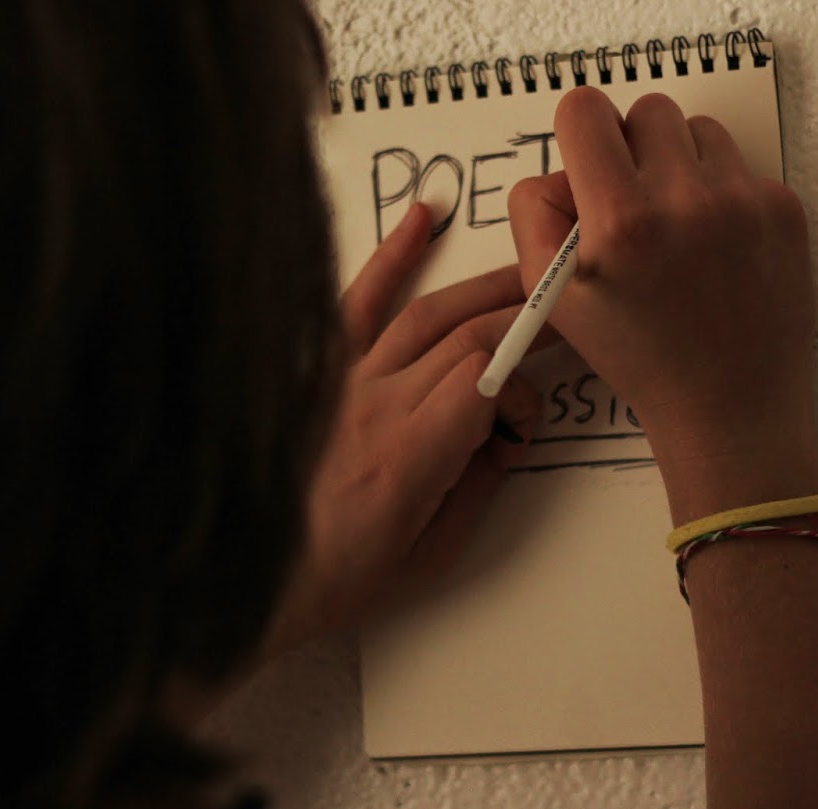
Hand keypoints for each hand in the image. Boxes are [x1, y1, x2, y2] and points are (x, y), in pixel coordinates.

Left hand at [261, 204, 543, 657]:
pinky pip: (356, 301)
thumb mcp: (435, 553)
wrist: (255, 579)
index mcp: (408, 457)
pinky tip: (423, 219)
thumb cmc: (343, 577)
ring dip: (482, 289)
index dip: (521, 390)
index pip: (485, 381)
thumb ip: (480, 484)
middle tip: (562, 317)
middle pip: (465, 337)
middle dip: (522, 323)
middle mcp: (374, 407)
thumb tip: (508, 431)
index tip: (524, 424)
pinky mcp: (321, 373)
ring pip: (424, 313)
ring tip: (525, 276)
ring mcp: (343, 383)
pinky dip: (392, 255)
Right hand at [508, 87, 817, 522]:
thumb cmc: (639, 357)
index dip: (580, 133)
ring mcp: (743, 200)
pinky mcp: (783, 209)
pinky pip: (739, 165)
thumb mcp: (554, 299)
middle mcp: (685, 200)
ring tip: (676, 226)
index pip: (585, 109)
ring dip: (680, 164)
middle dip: (632, 147)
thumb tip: (561, 168)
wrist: (731, 406)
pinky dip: (721, 193)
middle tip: (632, 202)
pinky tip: (715, 247)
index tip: (589, 164)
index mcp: (620, 221)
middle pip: (646, 109)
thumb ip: (535, 216)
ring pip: (698, 129)